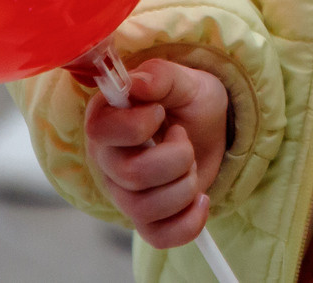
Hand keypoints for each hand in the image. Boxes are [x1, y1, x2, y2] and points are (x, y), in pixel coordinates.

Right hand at [87, 58, 227, 248]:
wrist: (209, 128)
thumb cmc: (187, 102)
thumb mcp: (183, 80)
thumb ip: (159, 77)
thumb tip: (136, 84)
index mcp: (105, 120)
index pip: (102, 132)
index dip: (139, 125)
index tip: (160, 112)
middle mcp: (106, 161)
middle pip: (132, 175)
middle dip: (176, 157)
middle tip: (182, 139)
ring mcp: (122, 194)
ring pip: (145, 209)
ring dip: (184, 186)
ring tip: (189, 165)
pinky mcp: (144, 220)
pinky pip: (159, 237)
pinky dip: (190, 221)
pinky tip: (200, 199)